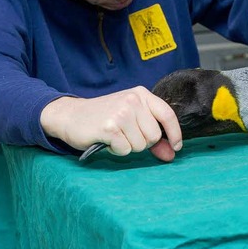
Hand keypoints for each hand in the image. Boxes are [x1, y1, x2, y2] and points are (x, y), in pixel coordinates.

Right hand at [40, 87, 182, 160]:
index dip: (175, 133)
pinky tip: (107, 140)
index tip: (176, 147)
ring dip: (128, 146)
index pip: (167, 114)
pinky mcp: (109, 127)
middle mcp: (133, 100)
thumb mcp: (131, 119)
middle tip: (126, 135)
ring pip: (141, 145)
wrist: (71, 115)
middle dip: (142, 142)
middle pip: (154, 135)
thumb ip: (153, 135)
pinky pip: (125, 150)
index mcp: (141, 94)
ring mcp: (121, 112)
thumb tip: (171, 154)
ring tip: (115, 135)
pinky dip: (116, 150)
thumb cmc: (104, 117)